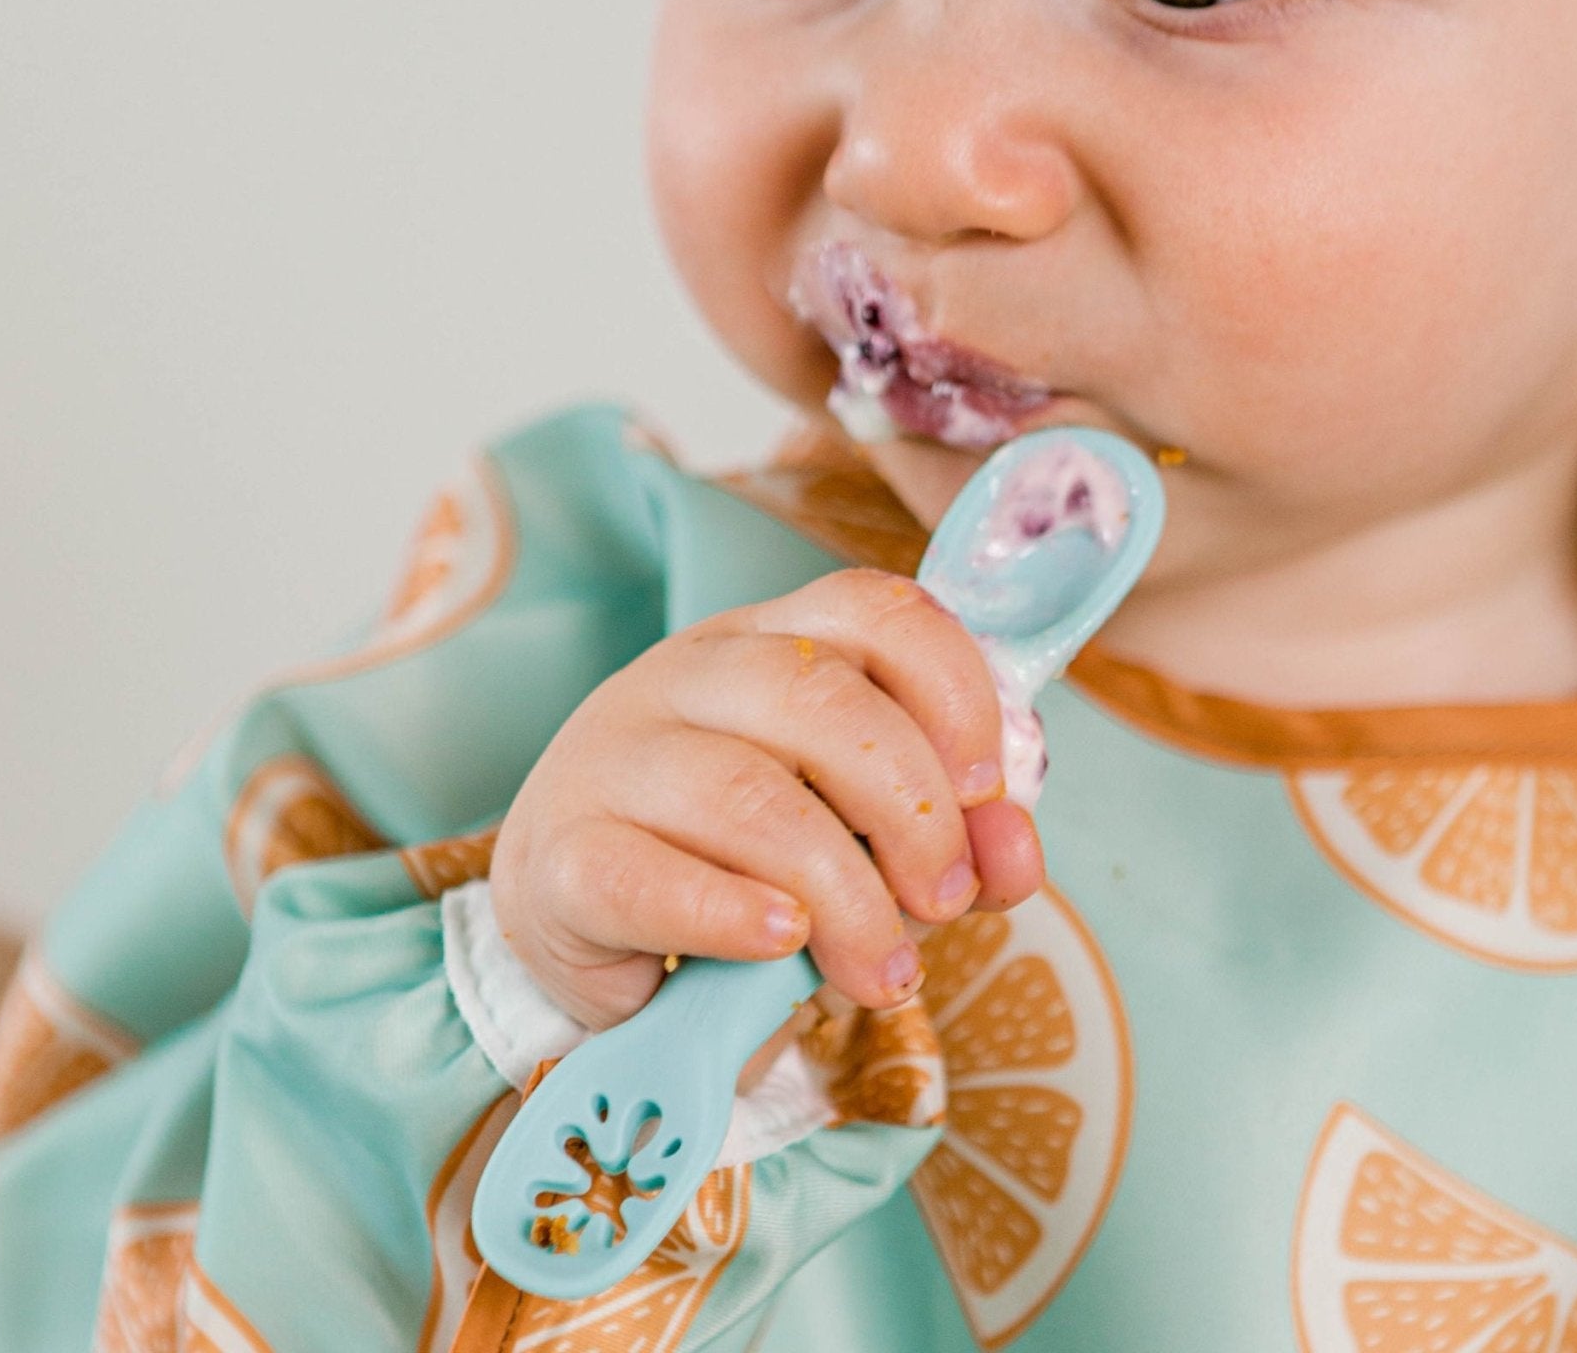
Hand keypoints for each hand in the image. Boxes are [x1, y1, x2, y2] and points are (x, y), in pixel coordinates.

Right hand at [489, 569, 1045, 1030]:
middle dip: (912, 808)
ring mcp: (617, 756)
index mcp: (773, 640)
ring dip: (844, 894)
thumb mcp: (859, 831)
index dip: (952, 685)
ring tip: (884, 969)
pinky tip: (781, 944)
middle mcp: (690, 674)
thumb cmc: (746, 856)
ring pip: (747, 795)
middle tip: (947, 899)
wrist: (585, 916)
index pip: (873, 609)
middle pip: (818, 698)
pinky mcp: (562, 855)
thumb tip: (1014, 855)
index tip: (991, 785)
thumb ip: (949, 832)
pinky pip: (650, 877)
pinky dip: (731, 916)